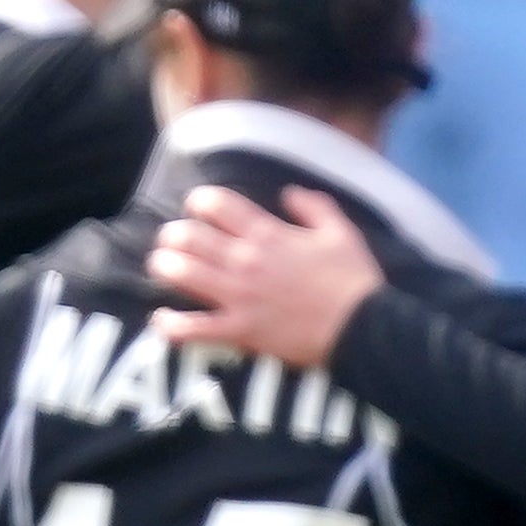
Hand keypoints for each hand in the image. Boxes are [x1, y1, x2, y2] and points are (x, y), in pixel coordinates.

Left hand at [145, 184, 386, 371]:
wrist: (363, 329)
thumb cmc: (354, 281)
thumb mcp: (341, 232)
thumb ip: (314, 206)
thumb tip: (289, 193)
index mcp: (268, 233)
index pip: (217, 204)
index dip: (198, 201)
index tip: (197, 208)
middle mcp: (247, 261)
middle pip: (189, 236)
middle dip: (173, 234)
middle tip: (173, 241)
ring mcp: (240, 297)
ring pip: (182, 273)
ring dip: (164, 267)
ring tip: (161, 266)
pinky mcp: (240, 331)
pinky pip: (193, 328)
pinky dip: (171, 324)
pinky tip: (162, 318)